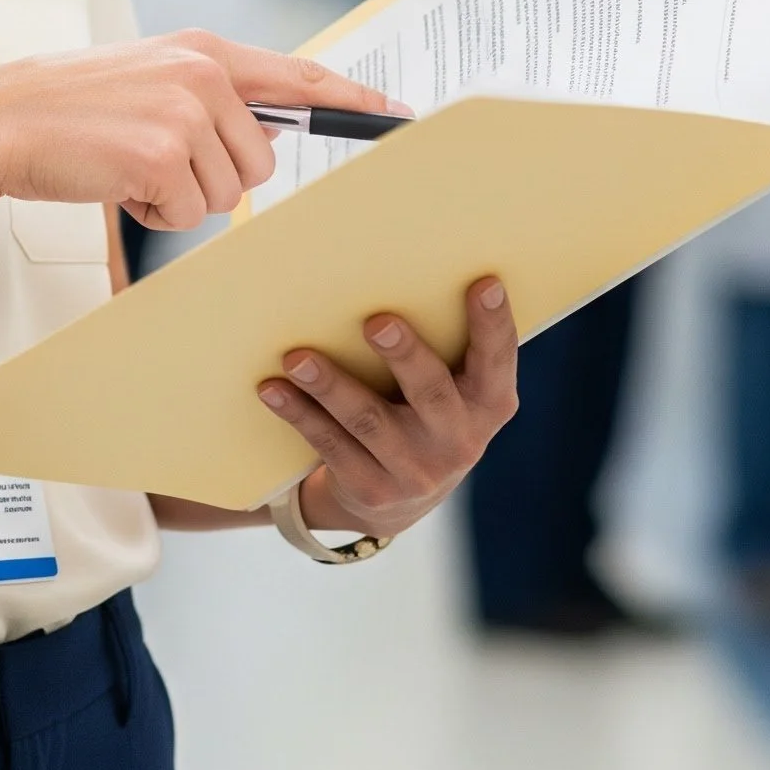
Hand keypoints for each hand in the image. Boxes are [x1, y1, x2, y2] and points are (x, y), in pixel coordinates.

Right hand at [0, 30, 400, 232]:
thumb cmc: (67, 108)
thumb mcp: (149, 78)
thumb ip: (208, 95)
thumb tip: (262, 139)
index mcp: (203, 52)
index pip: (299, 74)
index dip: (352, 97)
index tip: (399, 112)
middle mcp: (203, 75)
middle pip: (262, 159)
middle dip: (213, 177)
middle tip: (154, 160)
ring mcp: (184, 113)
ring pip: (228, 193)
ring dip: (179, 197)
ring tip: (128, 167)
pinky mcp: (162, 155)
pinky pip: (188, 216)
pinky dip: (152, 215)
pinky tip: (115, 183)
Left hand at [257, 278, 517, 541]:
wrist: (400, 502)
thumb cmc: (424, 412)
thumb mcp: (452, 388)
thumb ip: (442, 343)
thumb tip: (392, 267)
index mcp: (487, 404)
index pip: (496, 361)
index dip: (493, 324)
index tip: (484, 282)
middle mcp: (459, 441)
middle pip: (431, 393)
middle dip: (404, 356)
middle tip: (376, 321)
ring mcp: (415, 471)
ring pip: (368, 420)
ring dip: (331, 385)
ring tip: (297, 358)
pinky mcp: (371, 489)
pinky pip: (329, 444)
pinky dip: (299, 413)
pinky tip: (273, 389)